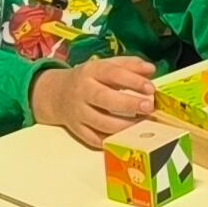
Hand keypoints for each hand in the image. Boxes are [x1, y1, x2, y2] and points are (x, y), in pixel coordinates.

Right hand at [31, 55, 159, 140]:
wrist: (57, 94)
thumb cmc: (90, 79)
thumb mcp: (106, 65)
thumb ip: (129, 65)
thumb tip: (151, 69)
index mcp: (91, 71)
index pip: (112, 73)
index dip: (133, 81)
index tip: (151, 88)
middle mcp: (82, 91)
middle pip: (104, 98)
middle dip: (129, 104)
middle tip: (149, 107)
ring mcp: (78, 112)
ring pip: (101, 122)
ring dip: (124, 125)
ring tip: (142, 124)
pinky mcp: (77, 130)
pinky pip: (94, 139)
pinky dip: (110, 140)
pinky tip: (126, 138)